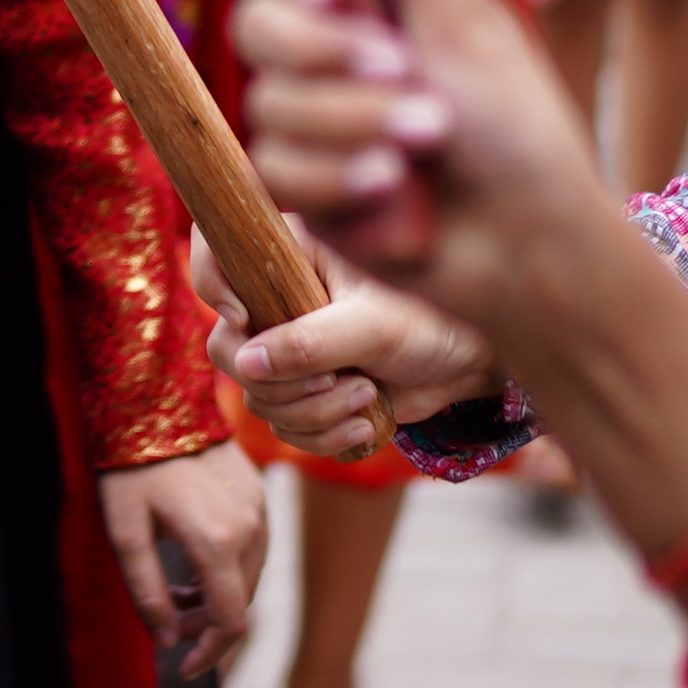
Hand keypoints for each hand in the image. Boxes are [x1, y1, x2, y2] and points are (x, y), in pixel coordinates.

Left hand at [96, 445, 267, 676]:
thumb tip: (167, 641)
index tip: (183, 668)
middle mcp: (251, 527)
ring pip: (250, 578)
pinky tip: (194, 562)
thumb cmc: (129, 468)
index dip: (209, 654)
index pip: (230, 621)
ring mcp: (261, 507)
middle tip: (168, 622)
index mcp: (218, 542)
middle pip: (242, 603)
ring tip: (175, 591)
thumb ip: (148, 592)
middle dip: (207, 626)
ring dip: (217, 598)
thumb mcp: (124, 533)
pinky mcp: (260, 492)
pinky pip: (254, 549)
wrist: (153, 401)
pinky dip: (228, 570)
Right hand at [207, 252, 499, 460]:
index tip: (247, 320)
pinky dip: (324, 435)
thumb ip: (309, 342)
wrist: (472, 362)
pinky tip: (367, 423)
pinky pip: (284, 425)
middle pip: (229, 349)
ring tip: (366, 398)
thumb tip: (247, 363)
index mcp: (288, 253)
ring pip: (258, 396)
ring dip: (314, 413)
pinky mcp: (307, 389)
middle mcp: (278, 298)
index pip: (215, 254)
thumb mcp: (373, 326)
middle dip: (285, 382)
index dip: (215, 288)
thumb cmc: (433, 318)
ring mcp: (288, 347)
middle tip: (338, 379)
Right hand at [229, 0, 630, 342]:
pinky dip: (343, 178)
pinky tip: (399, 194)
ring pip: (270, 100)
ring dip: (355, 122)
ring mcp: (312, 117)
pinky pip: (278, 168)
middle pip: (258, 20)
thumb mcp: (466, 24)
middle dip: (328, 53)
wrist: (534, 254)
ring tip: (428, 145)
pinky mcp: (303, 184)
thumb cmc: (520, 135)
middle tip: (403, 68)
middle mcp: (330, 47)